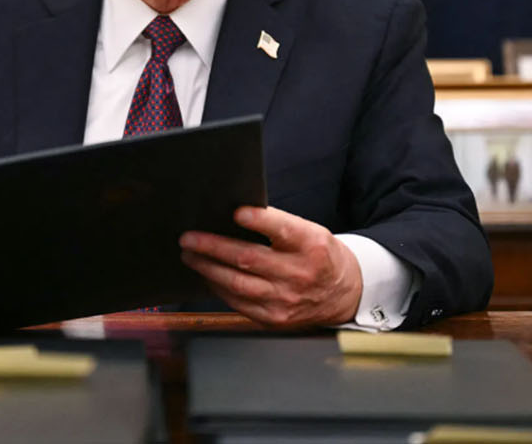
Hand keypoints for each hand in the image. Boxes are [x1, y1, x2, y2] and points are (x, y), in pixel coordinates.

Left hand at [179, 206, 362, 329]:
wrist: (342, 294)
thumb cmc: (320, 257)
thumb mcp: (311, 233)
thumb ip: (279, 226)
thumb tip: (234, 216)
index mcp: (311, 246)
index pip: (284, 230)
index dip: (259, 221)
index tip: (237, 212)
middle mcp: (299, 274)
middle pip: (248, 259)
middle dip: (212, 247)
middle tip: (189, 237)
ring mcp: (285, 300)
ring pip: (237, 284)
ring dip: (207, 268)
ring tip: (189, 255)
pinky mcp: (274, 318)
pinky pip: (238, 302)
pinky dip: (218, 287)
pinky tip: (207, 275)